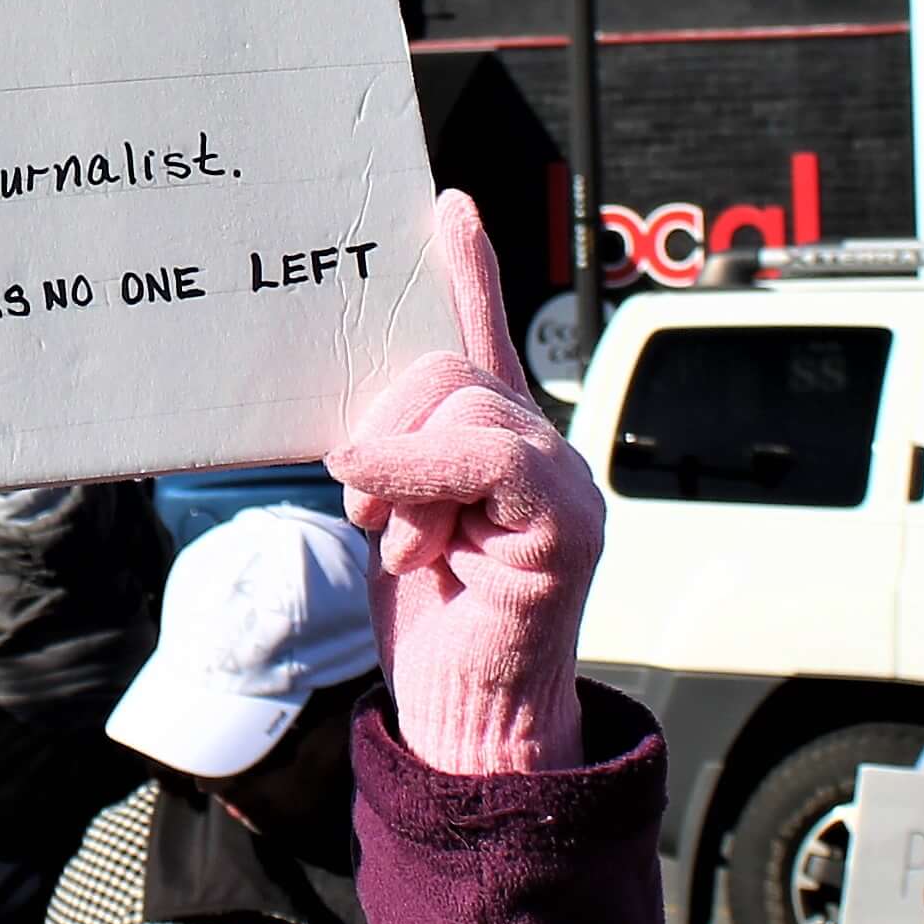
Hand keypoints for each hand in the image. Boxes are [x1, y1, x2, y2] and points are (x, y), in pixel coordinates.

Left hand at [328, 193, 604, 774]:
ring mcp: (564, 478)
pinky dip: (420, 472)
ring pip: (461, 404)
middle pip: (447, 367)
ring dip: (399, 471)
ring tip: (401, 541)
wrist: (469, 716)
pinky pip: (484, 453)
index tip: (448, 208)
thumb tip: (357, 423)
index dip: (468, 270)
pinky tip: (389, 513)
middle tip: (367, 506)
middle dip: (386, 428)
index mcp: (501, 441)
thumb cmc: (433, 624)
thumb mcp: (392, 518)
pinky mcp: (567, 519)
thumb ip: (392, 458)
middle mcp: (543, 446)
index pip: (481, 339)